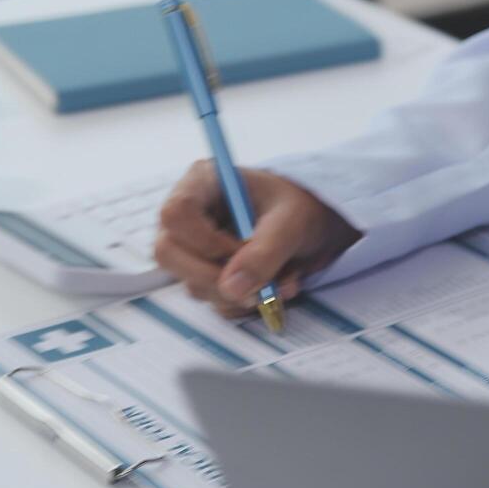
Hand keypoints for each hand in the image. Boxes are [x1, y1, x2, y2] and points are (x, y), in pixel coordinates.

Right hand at [154, 161, 361, 317]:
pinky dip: (248, 304)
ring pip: (193, 284)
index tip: (238, 250)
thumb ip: (266, 251)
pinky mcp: (210, 275)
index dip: (202, 240)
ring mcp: (196, 249)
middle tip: (257, 282)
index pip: (175, 213)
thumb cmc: (302, 207)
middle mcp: (190, 217)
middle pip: (169, 253)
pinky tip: (276, 287)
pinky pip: (216, 302)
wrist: (319, 225)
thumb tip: (230, 287)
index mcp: (204, 183)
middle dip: (215, 277)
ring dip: (242, 294)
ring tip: (284, 279)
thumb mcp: (292, 222)